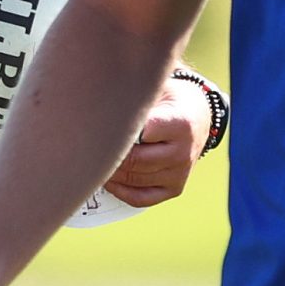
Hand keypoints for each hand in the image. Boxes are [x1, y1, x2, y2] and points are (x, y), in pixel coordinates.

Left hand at [102, 73, 213, 207]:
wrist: (197, 116)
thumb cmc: (167, 99)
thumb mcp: (157, 87)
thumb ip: (133, 95)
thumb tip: (95, 97)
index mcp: (180, 123)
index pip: (142, 132)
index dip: (118, 129)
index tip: (98, 124)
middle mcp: (183, 152)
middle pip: (136, 160)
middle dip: (109, 155)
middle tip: (87, 145)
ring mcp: (180, 173)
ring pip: (135, 179)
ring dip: (111, 172)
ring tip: (92, 159)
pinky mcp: (174, 188)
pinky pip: (141, 198)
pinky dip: (120, 191)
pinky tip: (108, 179)